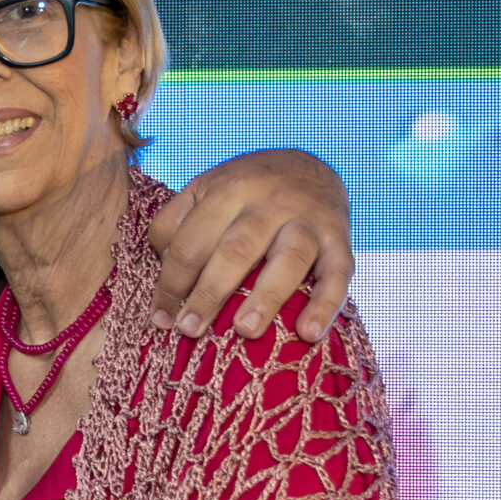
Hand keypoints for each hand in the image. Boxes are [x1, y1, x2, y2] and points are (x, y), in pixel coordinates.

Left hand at [147, 148, 353, 342]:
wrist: (309, 166)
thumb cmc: (244, 190)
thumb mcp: (203, 190)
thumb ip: (174, 223)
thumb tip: (160, 270)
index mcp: (228, 190)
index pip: (191, 243)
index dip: (171, 283)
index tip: (161, 319)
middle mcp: (270, 201)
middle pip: (236, 250)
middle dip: (210, 293)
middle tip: (190, 329)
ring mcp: (308, 220)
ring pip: (289, 258)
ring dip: (267, 297)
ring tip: (245, 331)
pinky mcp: (340, 239)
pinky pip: (338, 273)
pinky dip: (326, 304)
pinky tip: (309, 333)